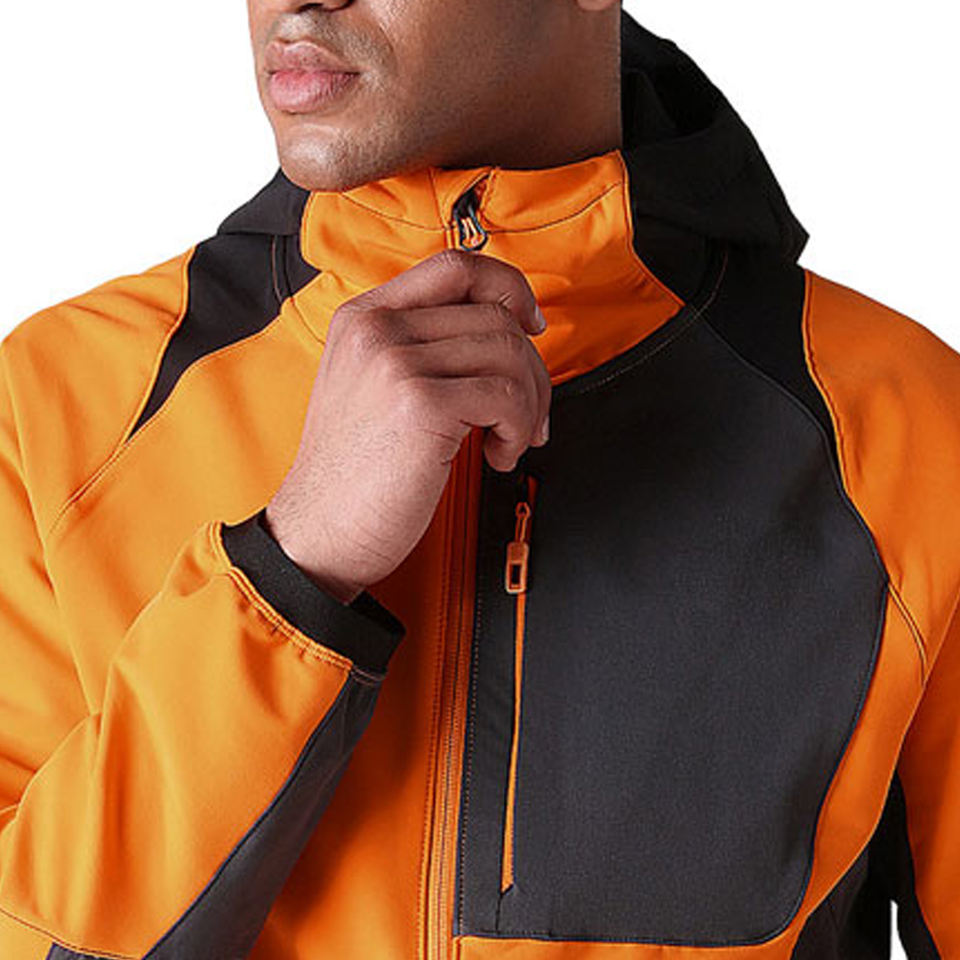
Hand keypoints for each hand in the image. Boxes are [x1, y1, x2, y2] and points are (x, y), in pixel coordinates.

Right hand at [263, 249, 551, 603]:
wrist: (318, 533)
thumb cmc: (353, 473)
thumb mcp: (373, 388)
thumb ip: (422, 349)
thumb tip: (505, 334)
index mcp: (365, 317)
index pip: (456, 266)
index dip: (508, 287)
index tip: (530, 323)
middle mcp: (377, 329)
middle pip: (495, 316)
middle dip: (531, 369)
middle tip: (526, 415)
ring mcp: (395, 362)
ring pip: (509, 353)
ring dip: (529, 403)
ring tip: (509, 439)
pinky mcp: (420, 403)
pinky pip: (506, 395)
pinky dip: (517, 429)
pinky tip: (495, 455)